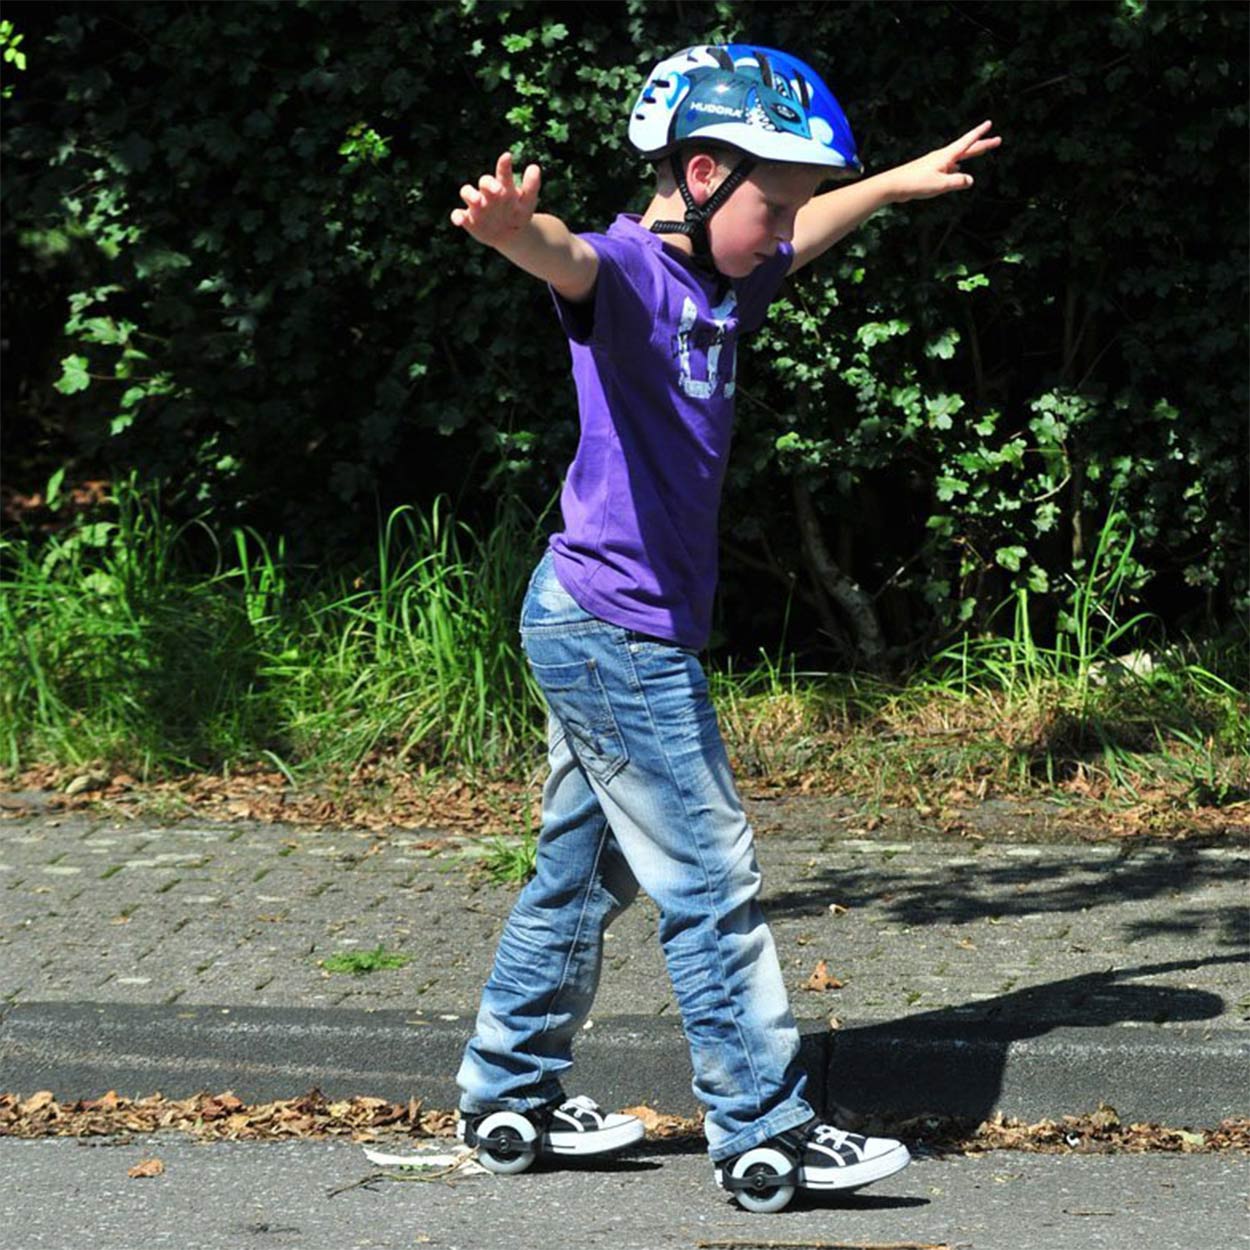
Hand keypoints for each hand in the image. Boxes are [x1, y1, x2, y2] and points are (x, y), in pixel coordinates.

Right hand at [451, 151, 541, 245]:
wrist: (510, 234)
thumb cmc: (518, 214)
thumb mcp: (528, 203)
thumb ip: (531, 186)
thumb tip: (535, 167)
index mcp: (503, 186)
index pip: (503, 173)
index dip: (504, 165)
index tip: (507, 157)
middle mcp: (487, 192)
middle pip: (484, 181)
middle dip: (489, 184)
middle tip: (498, 190)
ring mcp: (476, 205)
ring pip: (467, 192)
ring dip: (470, 194)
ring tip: (478, 201)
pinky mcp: (468, 219)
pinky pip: (458, 215)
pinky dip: (457, 216)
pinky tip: (458, 220)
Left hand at [886, 121, 1001, 202]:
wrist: (894, 185)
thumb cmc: (916, 183)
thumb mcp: (940, 184)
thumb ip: (957, 182)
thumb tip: (970, 180)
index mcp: (947, 156)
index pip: (967, 142)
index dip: (979, 134)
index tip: (989, 123)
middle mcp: (943, 157)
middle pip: (967, 149)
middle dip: (983, 144)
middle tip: (998, 140)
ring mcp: (936, 164)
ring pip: (959, 158)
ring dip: (971, 154)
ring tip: (982, 150)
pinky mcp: (930, 172)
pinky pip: (949, 168)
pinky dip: (958, 168)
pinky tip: (958, 170)